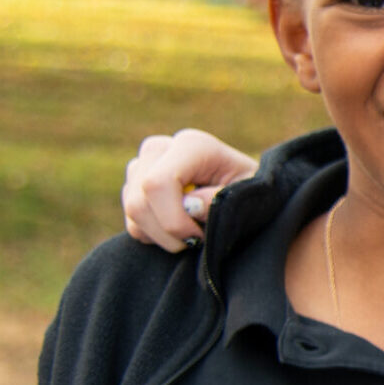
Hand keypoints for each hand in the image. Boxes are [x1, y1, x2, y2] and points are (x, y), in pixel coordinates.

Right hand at [122, 130, 257, 251]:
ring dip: (164, 236)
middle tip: (199, 239)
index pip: (157, 183)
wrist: (246, 194)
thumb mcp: (251, 196)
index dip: (173, 219)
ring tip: (195, 232)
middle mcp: (160, 149)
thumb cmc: (252, 193)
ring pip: (132, 214)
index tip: (198, 236)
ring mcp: (141, 166)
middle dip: (168, 232)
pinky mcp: (132, 187)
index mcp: (192, 145)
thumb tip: (190, 205)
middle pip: (139, 201)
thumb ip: (221, 200)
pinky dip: (155, 236)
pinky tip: (181, 228)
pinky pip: (131, 222)